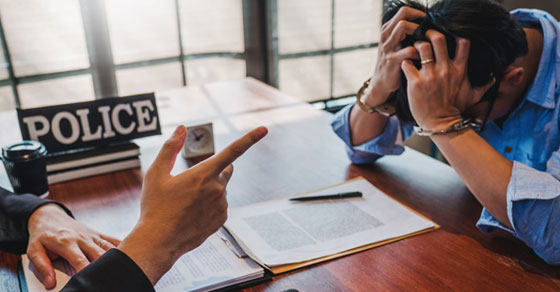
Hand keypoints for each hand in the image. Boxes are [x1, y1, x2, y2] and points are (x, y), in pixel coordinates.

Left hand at [27, 204, 120, 288]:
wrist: (49, 216)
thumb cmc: (42, 235)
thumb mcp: (34, 250)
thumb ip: (42, 266)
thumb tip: (50, 283)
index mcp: (67, 242)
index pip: (80, 261)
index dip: (87, 272)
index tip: (92, 282)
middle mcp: (82, 238)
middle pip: (100, 255)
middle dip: (106, 268)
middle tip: (111, 280)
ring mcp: (92, 236)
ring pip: (110, 248)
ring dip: (117, 259)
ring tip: (124, 271)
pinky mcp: (98, 234)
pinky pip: (113, 241)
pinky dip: (123, 248)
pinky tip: (132, 256)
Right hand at [118, 125, 267, 283]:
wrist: (159, 241)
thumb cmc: (155, 206)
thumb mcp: (156, 174)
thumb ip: (170, 148)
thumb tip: (182, 128)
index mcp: (204, 174)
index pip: (233, 151)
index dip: (250, 138)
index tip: (264, 129)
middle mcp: (217, 188)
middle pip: (226, 169)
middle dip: (216, 169)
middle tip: (196, 180)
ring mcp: (221, 205)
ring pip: (221, 189)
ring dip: (210, 190)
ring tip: (186, 203)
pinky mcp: (222, 219)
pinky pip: (220, 205)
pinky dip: (210, 205)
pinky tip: (193, 213)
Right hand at [366, 6, 424, 105]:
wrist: (381, 85)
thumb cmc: (394, 64)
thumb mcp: (396, 46)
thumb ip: (407, 35)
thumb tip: (429, 26)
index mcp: (387, 30)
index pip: (403, 11)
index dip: (419, 13)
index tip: (429, 22)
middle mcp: (385, 36)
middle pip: (403, 15)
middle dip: (420, 19)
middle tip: (431, 29)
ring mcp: (388, 48)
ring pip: (403, 27)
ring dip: (419, 32)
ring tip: (428, 41)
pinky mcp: (392, 61)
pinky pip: (410, 50)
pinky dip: (421, 52)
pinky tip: (425, 58)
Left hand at [401, 30, 495, 130]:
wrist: (442, 124)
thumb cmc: (456, 109)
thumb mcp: (474, 96)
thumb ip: (484, 85)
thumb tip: (494, 78)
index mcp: (459, 69)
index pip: (462, 42)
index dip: (454, 35)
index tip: (447, 37)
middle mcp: (445, 69)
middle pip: (438, 38)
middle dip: (430, 34)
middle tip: (425, 36)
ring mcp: (430, 75)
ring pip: (421, 47)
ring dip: (416, 46)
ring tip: (414, 50)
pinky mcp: (416, 82)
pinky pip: (407, 64)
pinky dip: (405, 62)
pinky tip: (406, 65)